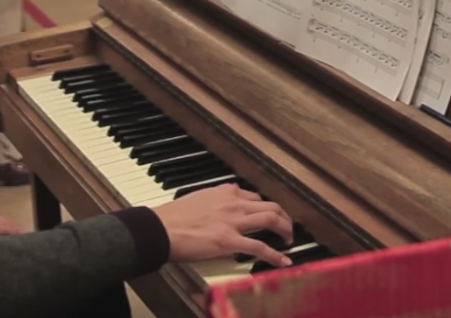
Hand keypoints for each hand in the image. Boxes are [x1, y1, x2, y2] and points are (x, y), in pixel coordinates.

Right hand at [152, 184, 292, 265]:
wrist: (161, 228)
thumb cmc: (172, 217)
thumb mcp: (197, 199)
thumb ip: (213, 201)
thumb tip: (218, 208)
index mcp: (225, 192)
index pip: (254, 197)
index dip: (265, 207)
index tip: (268, 214)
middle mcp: (233, 203)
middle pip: (270, 205)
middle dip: (283, 216)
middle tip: (286, 227)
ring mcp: (233, 221)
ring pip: (270, 219)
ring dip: (285, 230)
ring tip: (289, 239)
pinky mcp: (229, 241)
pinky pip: (260, 247)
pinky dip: (275, 254)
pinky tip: (283, 260)